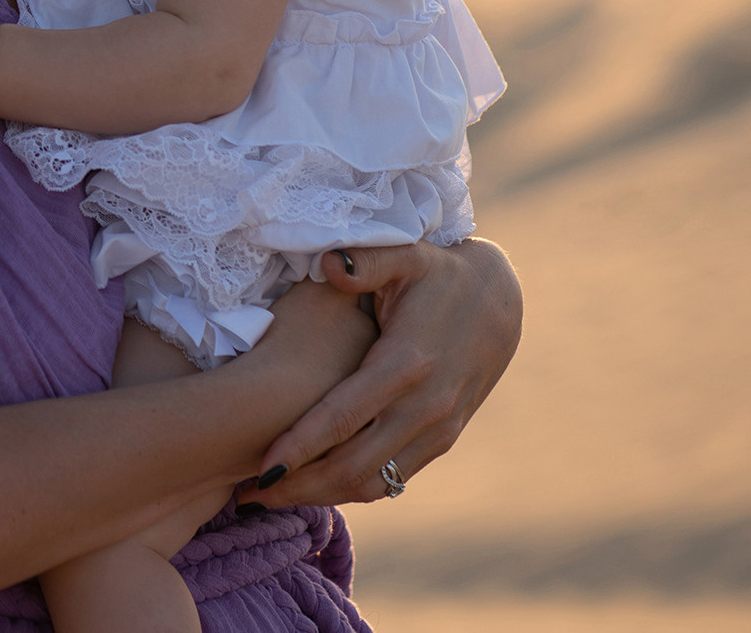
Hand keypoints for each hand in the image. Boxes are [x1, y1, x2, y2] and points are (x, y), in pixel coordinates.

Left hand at [237, 239, 522, 509]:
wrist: (499, 300)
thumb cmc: (440, 273)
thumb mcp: (407, 254)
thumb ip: (365, 261)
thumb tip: (327, 265)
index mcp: (406, 363)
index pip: (343, 417)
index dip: (300, 446)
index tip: (261, 468)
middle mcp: (425, 406)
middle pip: (354, 465)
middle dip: (301, 485)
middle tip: (251, 494)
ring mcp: (439, 429)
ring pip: (376, 482)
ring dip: (325, 496)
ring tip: (276, 496)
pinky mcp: (444, 439)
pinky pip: (396, 478)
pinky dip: (356, 488)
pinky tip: (319, 485)